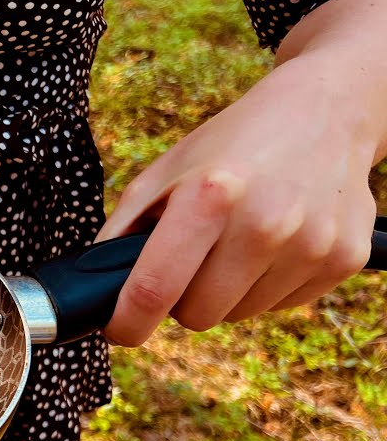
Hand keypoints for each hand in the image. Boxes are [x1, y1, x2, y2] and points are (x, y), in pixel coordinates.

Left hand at [98, 50, 380, 346]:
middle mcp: (266, 223)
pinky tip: (275, 242)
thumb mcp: (165, 171)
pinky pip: (280, 306)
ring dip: (227, 292)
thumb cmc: (232, 145)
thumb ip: (121, 230)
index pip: (153, 290)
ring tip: (238, 240)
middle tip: (193, 257)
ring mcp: (311, 244)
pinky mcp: (344, 260)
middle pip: (197, 315)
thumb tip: (94, 286)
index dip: (126, 324)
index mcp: (209, 196)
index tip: (120, 328)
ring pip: (238, 315)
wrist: (326, 111)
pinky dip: (267, 285)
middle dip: (184, 297)